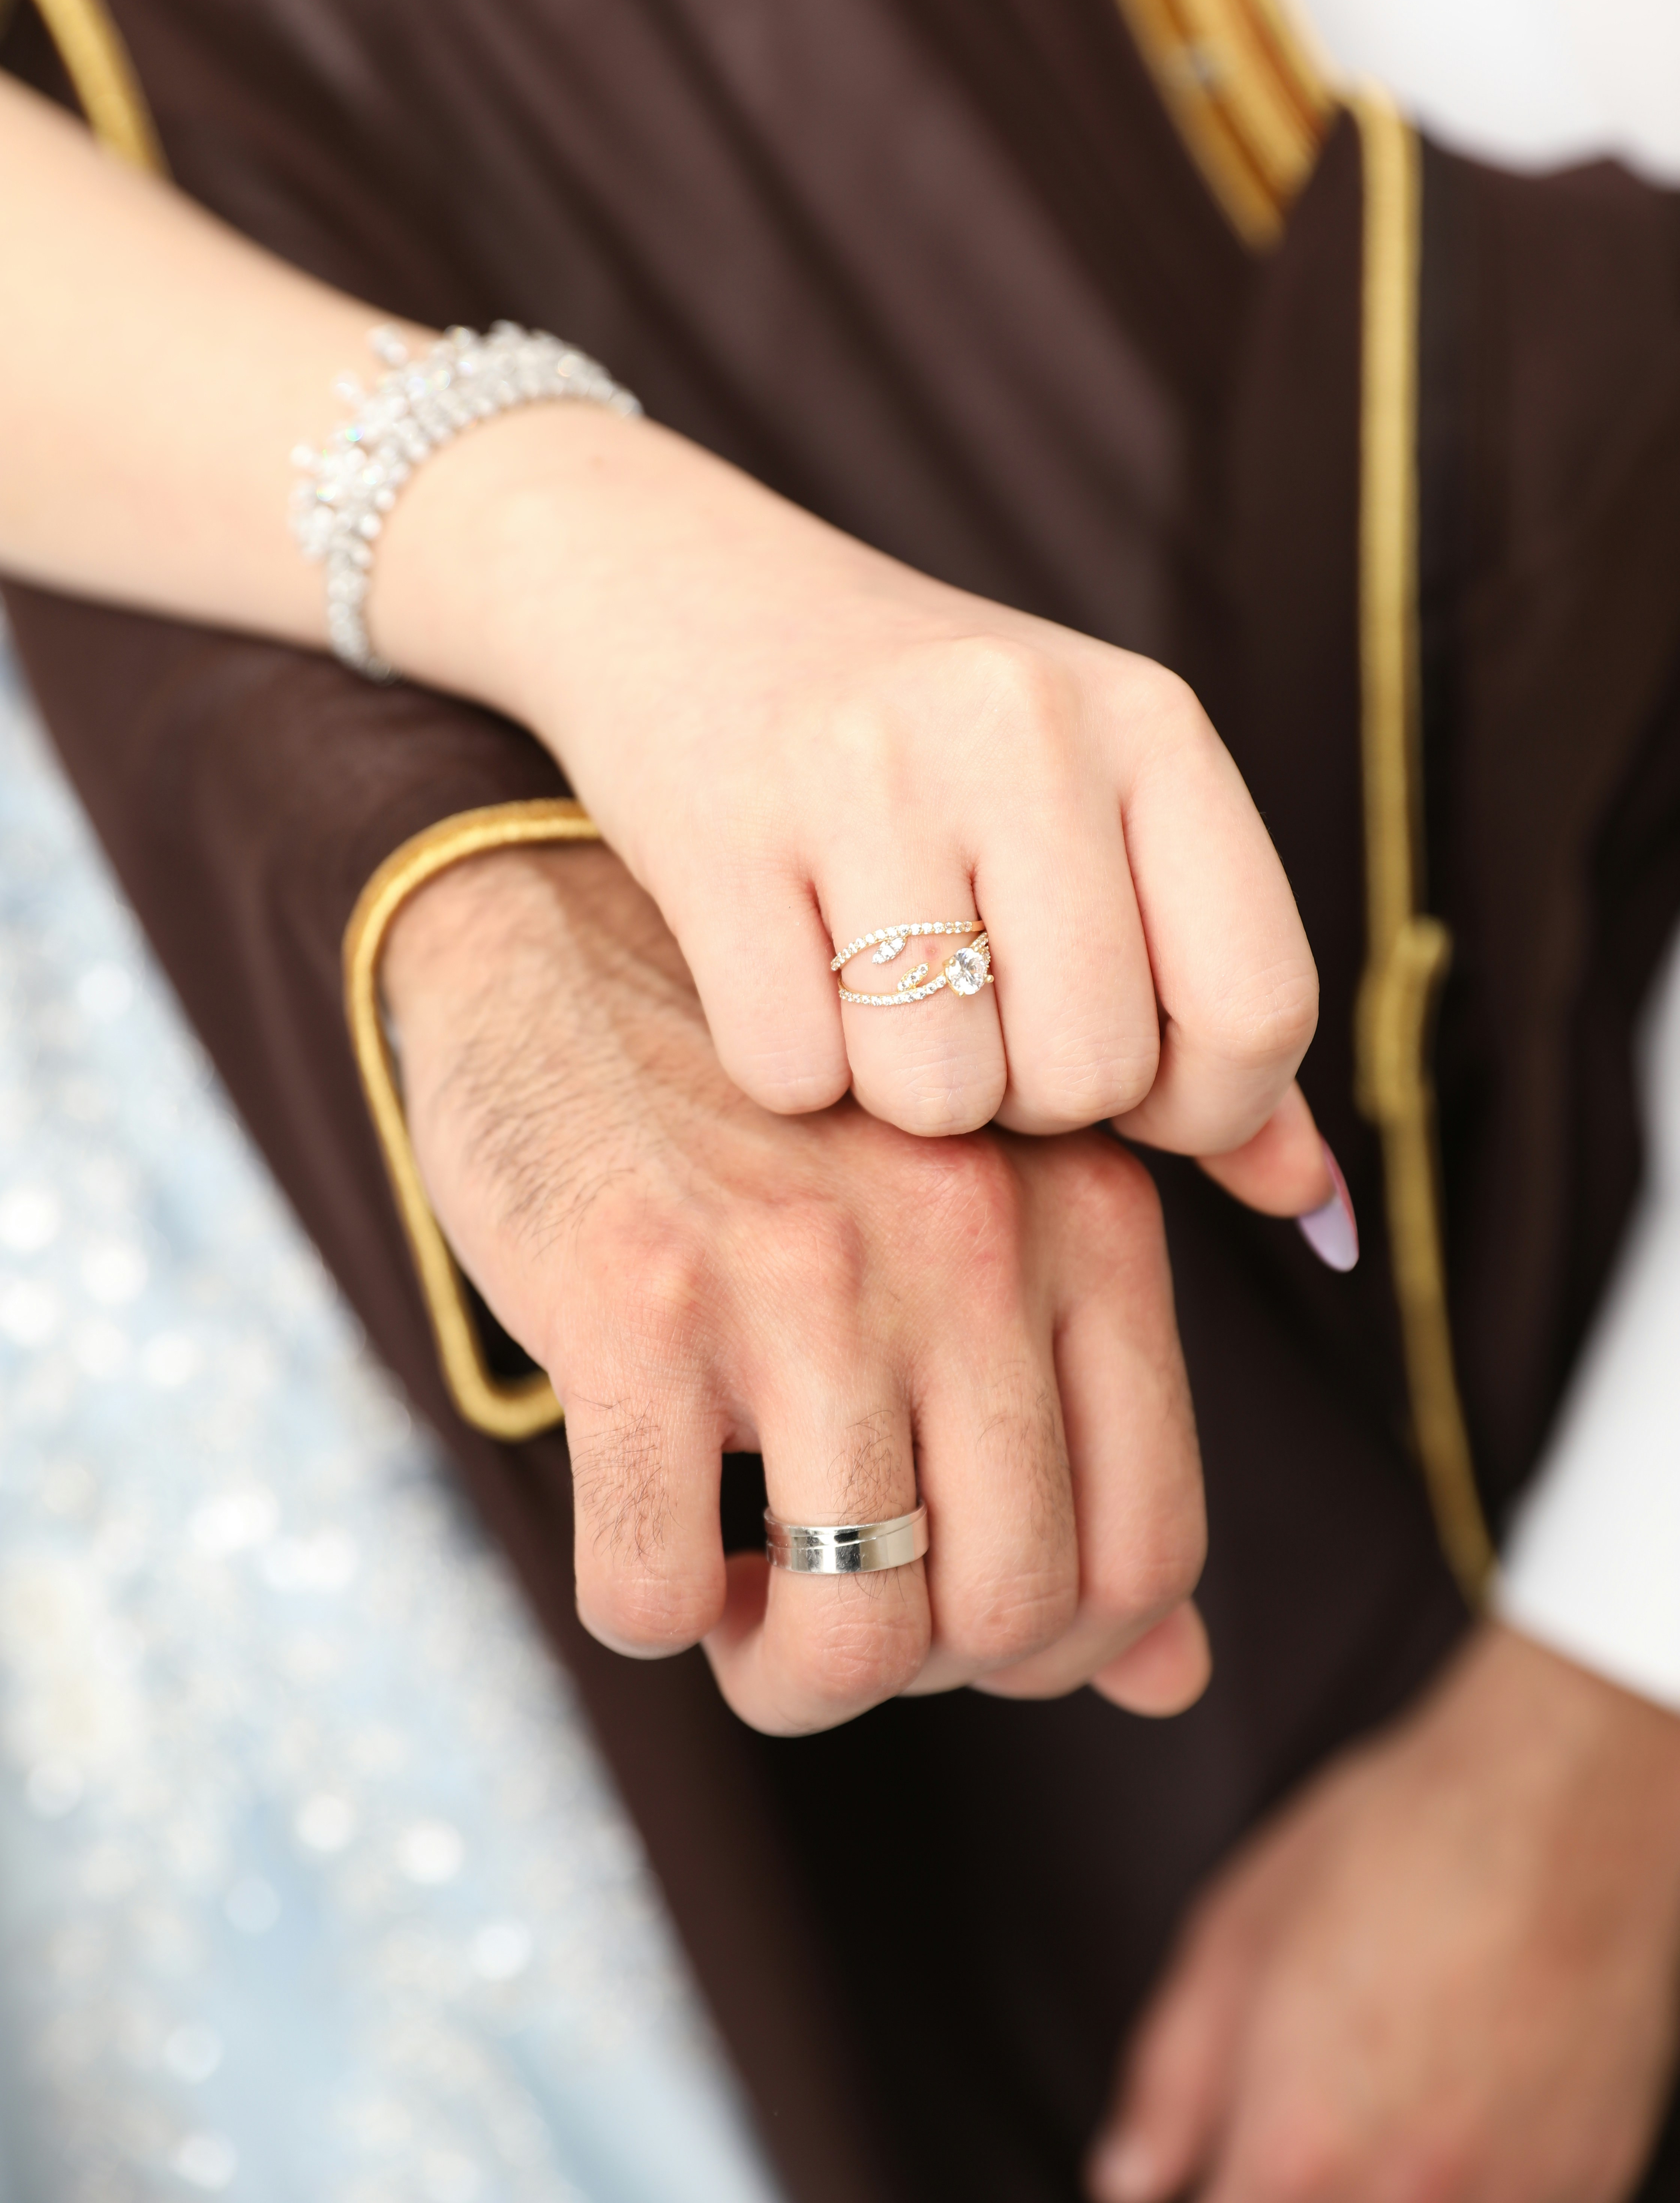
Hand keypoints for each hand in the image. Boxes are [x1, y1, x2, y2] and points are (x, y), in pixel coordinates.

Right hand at [374, 406, 1319, 1152]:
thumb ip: (1218, 1015)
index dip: (1203, 1102)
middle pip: (1091, 1073)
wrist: (680, 592)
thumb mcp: (1102, 822)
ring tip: (878, 991)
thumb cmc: (927, 747)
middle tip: (977, 1013)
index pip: (1261, 1006)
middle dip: (1033, 1096)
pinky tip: (780, 970)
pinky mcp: (720, 832)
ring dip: (907, 1092)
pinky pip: (794, 1074)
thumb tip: (1318, 1208)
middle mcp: (1026, 727)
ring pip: (940, 1095)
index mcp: (1155, 723)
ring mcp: (867, 770)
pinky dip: (790, 1068)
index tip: (1128, 1075)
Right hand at [383, 838, 1229, 1734]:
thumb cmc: (781, 1121)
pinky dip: (652, 1612)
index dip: (1061, 1645)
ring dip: (789, 1675)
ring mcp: (803, 1270)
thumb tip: (1173, 1681)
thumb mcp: (974, 1229)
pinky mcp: (637, 1303)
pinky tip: (654, 1542)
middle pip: (1007, 1612)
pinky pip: (660, 1589)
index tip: (959, 1619)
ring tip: (745, 1606)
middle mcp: (972, 1236)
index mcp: (1088, 1218)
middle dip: (916, 1669)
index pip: (1149, 1544)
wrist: (560, 945)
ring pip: (853, 1633)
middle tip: (832, 1615)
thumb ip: (1088, 1428)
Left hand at [1091, 1624, 1679, 2202]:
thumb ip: (1168, 2077)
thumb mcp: (1235, 1934)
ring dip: (1379, 2187)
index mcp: (1299, 2149)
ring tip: (1389, 2094)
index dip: (1206, 2193)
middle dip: (1289, 2184)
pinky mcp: (1587, 2187)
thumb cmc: (1405, 1843)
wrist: (1563, 1799)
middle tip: (1303, 2114)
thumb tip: (1127, 2172)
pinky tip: (1464, 2102)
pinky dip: (1468, 2181)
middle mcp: (1404, 2200)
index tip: (1215, 2164)